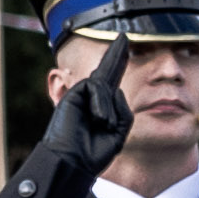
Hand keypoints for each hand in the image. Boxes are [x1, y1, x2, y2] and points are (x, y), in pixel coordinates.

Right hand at [36, 45, 143, 174]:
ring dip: (109, 108)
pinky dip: (101, 103)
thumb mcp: (118, 132)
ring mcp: (81, 95)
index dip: (119, 63)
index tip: (125, 46)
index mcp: (103, 107)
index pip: (113, 81)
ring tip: (103, 125)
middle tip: (124, 36)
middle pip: (106, 71)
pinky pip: (95, 87)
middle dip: (116, 54)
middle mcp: (91, 98)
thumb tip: (117, 90)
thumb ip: (123, 111)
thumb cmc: (94, 151)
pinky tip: (98, 119)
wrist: (73, 161)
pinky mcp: (72, 94)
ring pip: (107, 87)